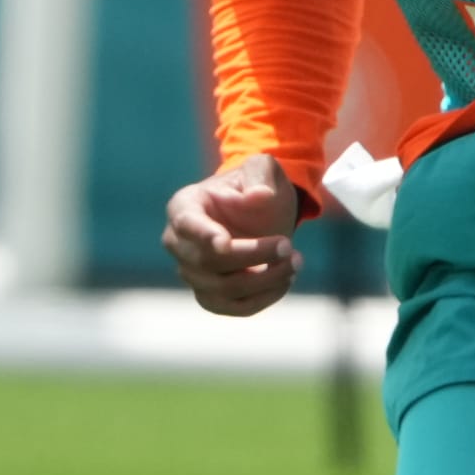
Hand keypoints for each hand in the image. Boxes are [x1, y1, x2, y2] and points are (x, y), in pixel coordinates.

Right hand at [163, 154, 302, 316]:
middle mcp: (179, 244)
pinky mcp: (212, 296)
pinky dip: (263, 298)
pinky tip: (285, 280)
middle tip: (288, 245)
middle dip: (252, 256)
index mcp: (184, 206)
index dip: (203, 235)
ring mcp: (193, 273)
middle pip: (207, 261)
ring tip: (295, 261)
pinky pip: (234, 307)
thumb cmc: (255, 186)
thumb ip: (260, 175)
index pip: (186, 224)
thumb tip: (259, 196)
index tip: (224, 244)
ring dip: (263, 280)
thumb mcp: (262, 168)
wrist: (262, 213)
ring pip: (222, 289)